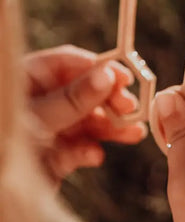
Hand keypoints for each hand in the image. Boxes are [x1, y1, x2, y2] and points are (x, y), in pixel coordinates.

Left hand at [25, 44, 146, 182]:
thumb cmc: (4, 144)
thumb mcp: (36, 118)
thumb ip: (73, 98)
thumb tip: (107, 74)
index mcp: (28, 81)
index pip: (69, 63)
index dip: (99, 68)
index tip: (124, 77)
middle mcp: (40, 102)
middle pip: (85, 91)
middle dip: (110, 100)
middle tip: (131, 107)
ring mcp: (48, 130)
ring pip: (88, 121)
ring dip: (112, 126)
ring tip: (134, 133)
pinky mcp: (53, 159)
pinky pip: (78, 149)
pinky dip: (90, 151)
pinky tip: (95, 157)